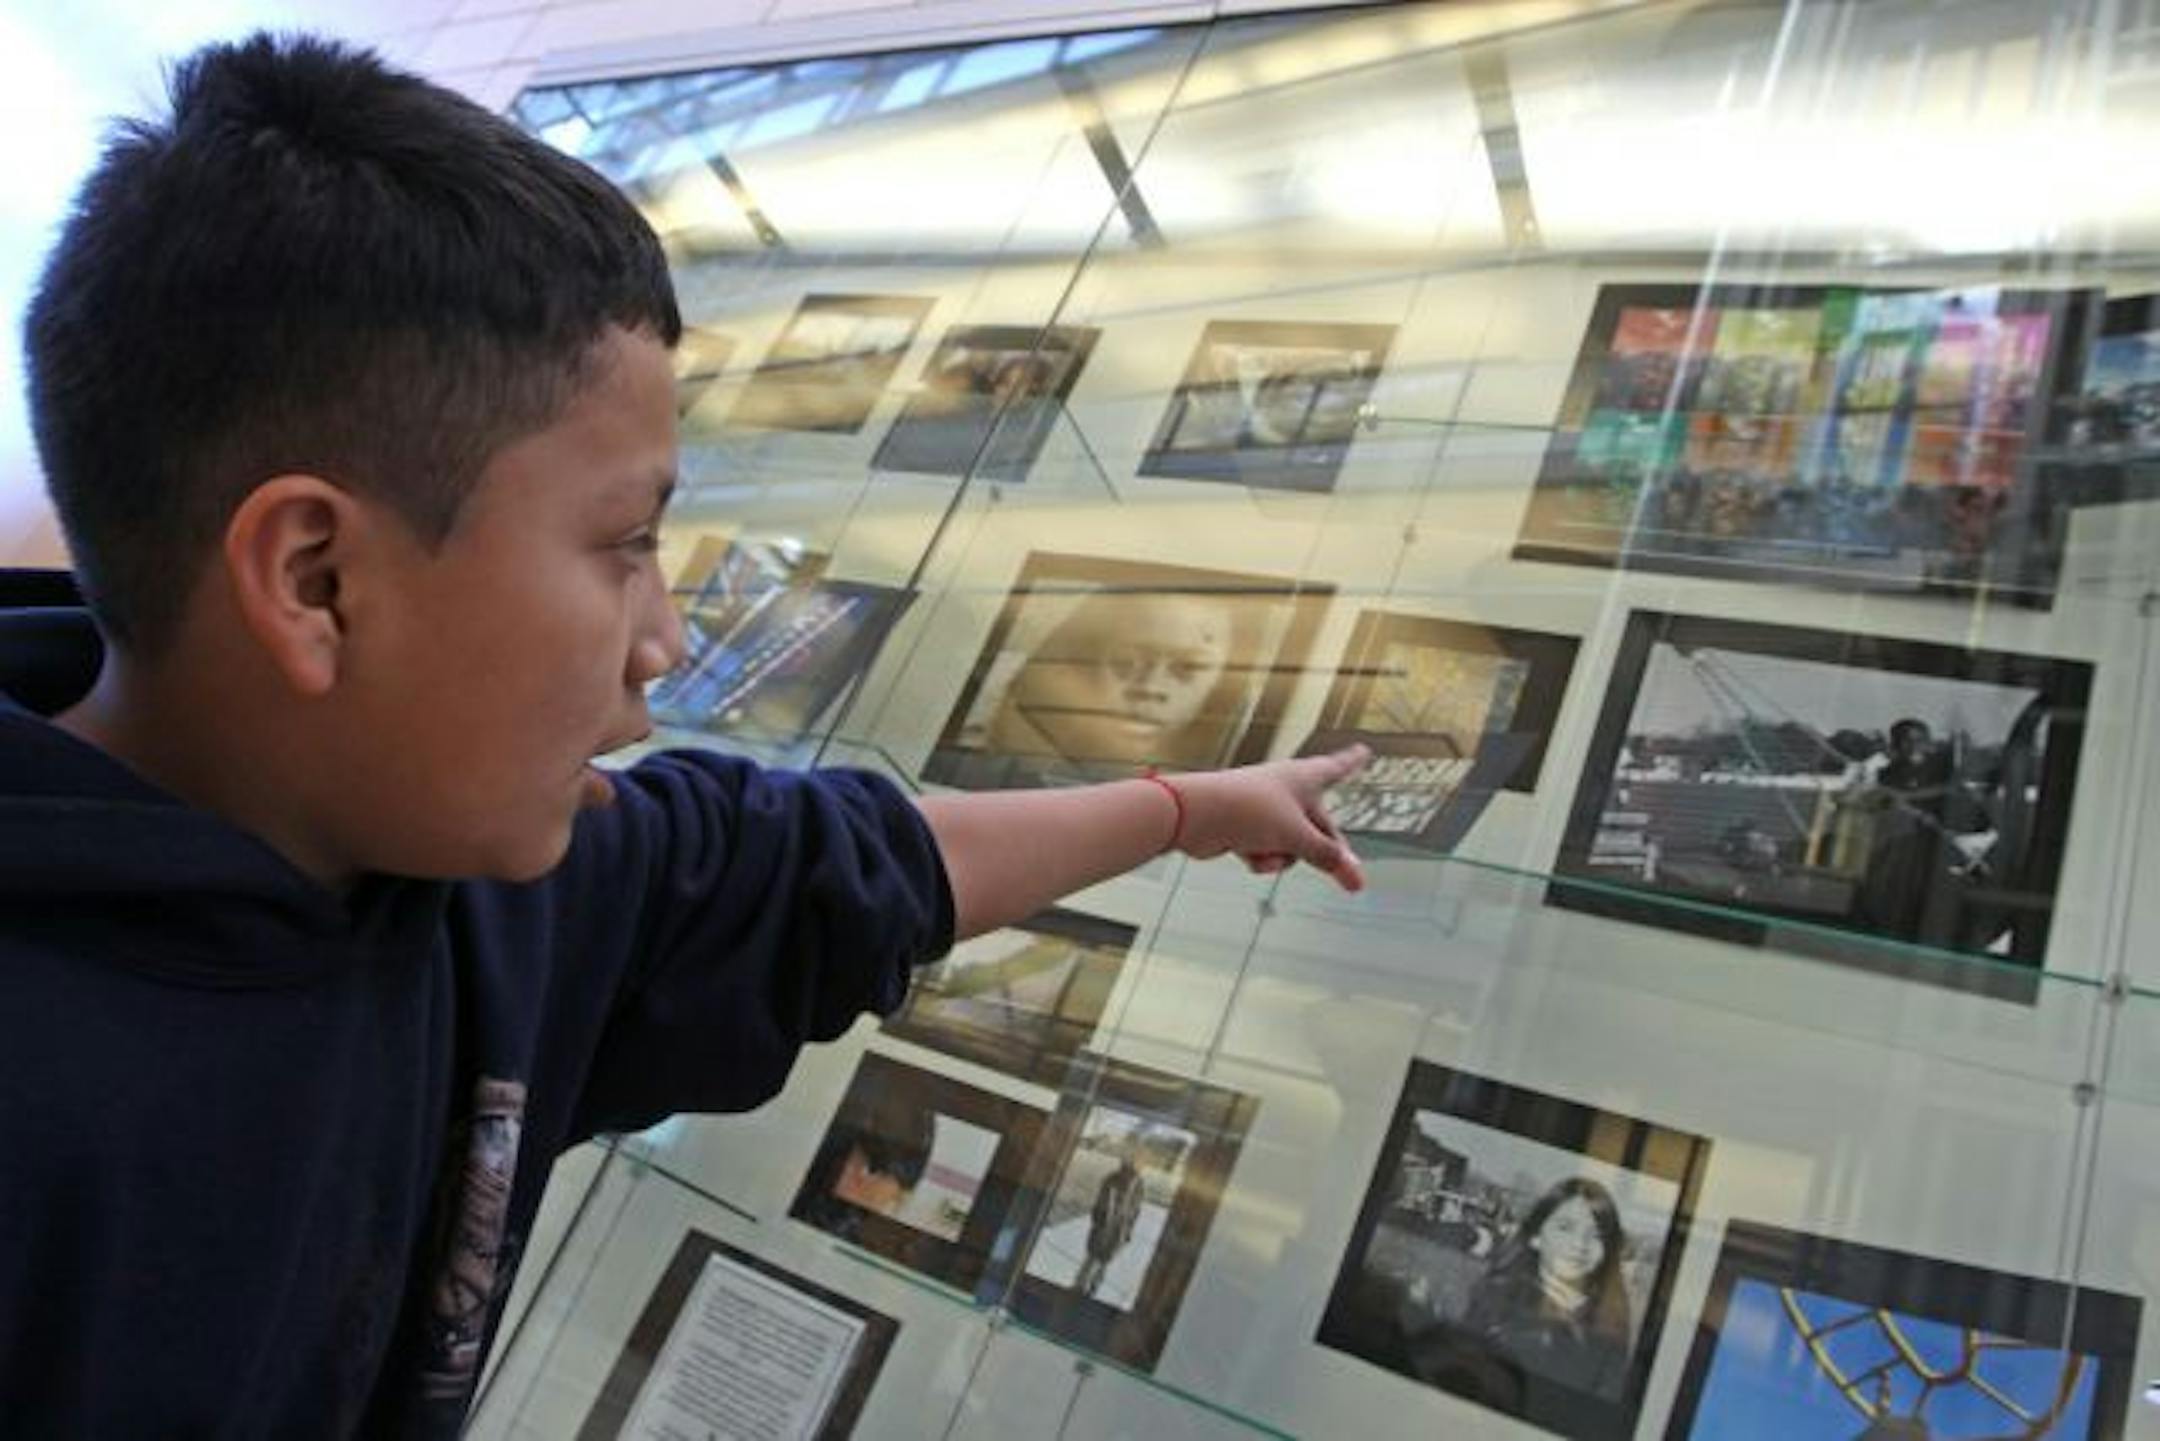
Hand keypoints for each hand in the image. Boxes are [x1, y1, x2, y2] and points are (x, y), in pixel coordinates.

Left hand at [1170, 745, 1369, 892]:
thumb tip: (1356, 877)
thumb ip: (1327, 857)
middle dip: (1327, 853)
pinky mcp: (1246, 827)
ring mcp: (1266, 809)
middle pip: (1320, 825)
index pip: (1337, 767)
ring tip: (1267, 853)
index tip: (1364, 750)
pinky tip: (1248, 856)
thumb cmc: (1249, 812)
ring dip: (1284, 856)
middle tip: (1352, 883)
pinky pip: (1268, 850)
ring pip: (1293, 843)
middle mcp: (1286, 789)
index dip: (1352, 761)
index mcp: (1303, 777)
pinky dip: (1262, 857)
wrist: (1194, 815)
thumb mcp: (1297, 836)